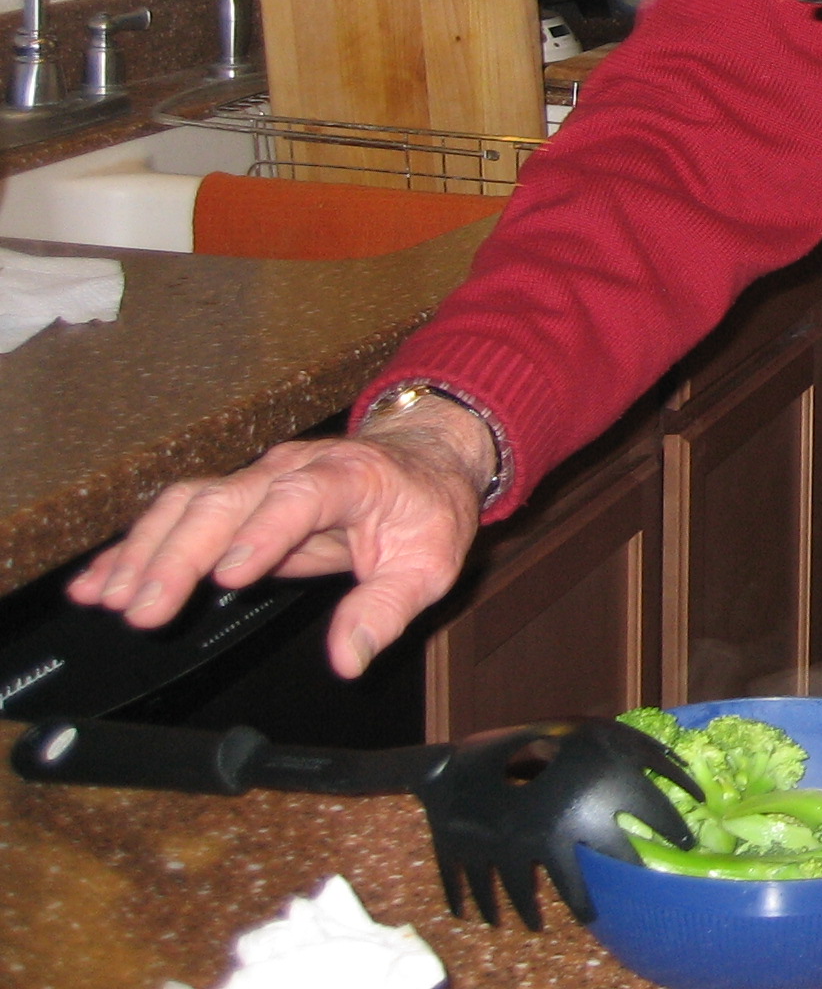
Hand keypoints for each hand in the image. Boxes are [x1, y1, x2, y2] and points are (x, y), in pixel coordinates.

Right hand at [64, 396, 492, 677]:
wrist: (422, 458)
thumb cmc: (424, 508)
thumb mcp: (428, 561)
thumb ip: (387, 608)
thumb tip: (349, 658)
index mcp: (350, 478)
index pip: (301, 497)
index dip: (264, 532)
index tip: (230, 574)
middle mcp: (294, 469)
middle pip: (226, 499)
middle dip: (179, 553)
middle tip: (145, 607)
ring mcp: (259, 479)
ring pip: (190, 503)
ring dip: (145, 549)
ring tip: (111, 597)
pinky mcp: (236, 496)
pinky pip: (177, 515)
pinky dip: (135, 548)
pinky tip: (98, 582)